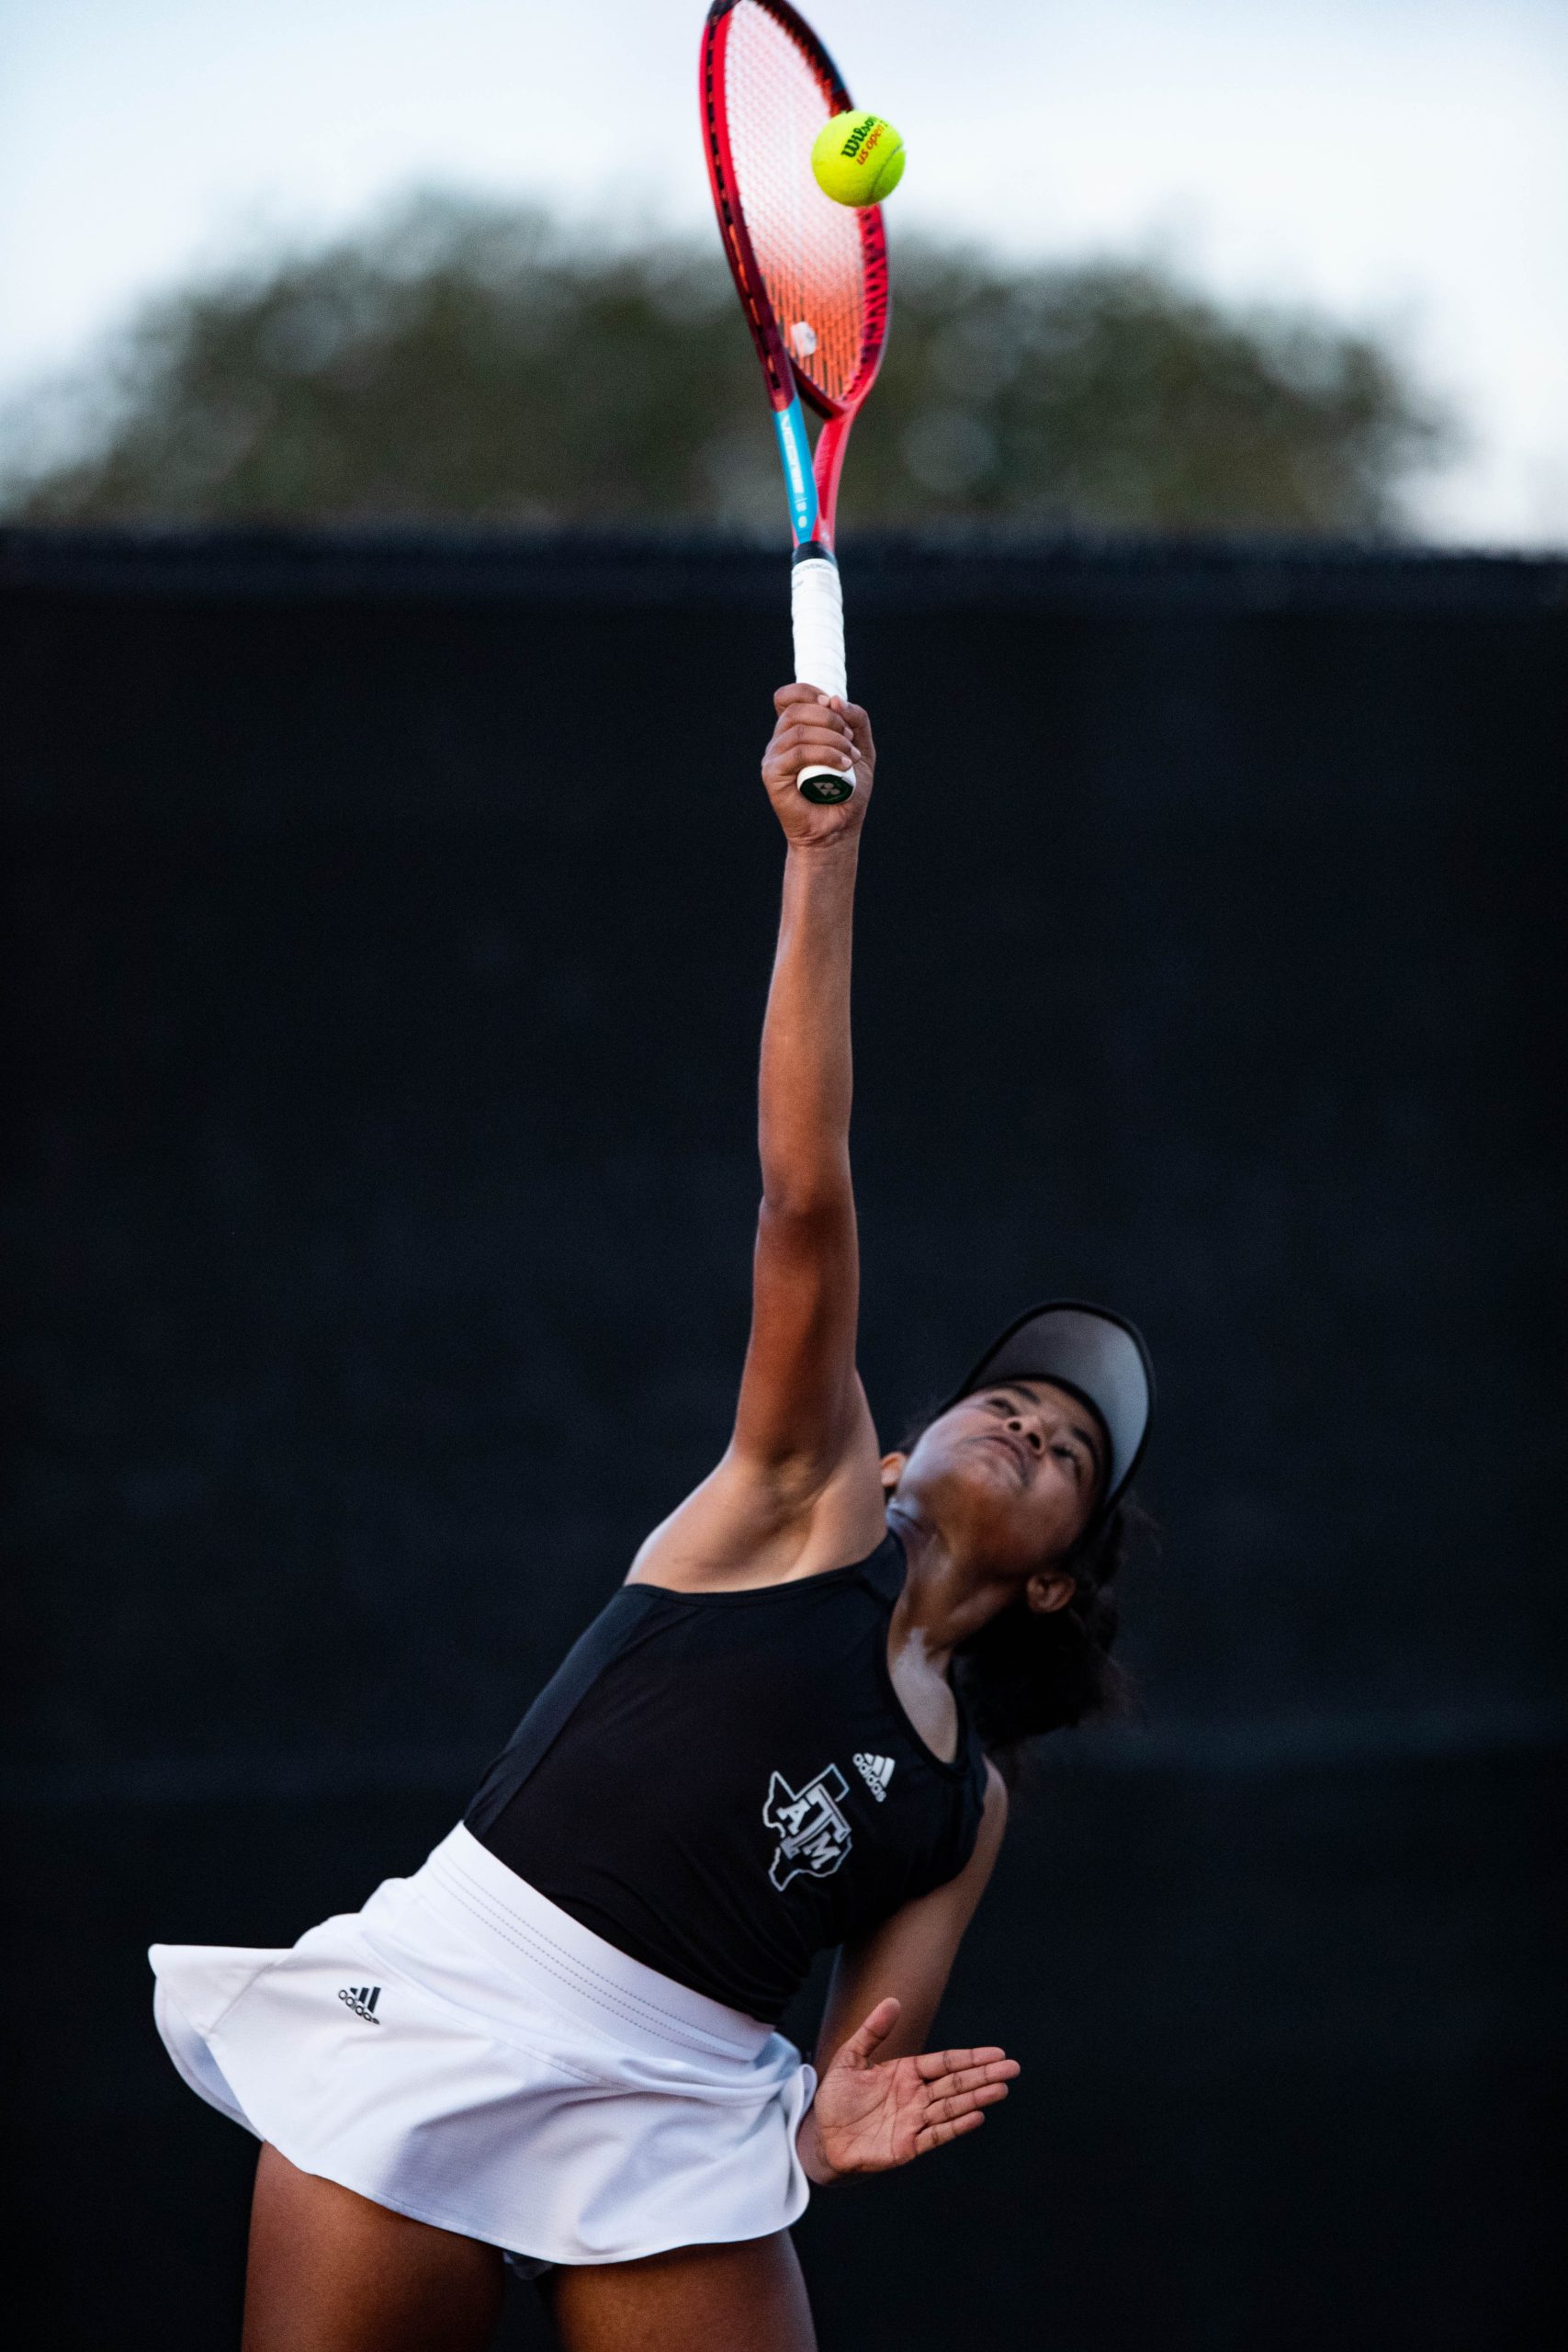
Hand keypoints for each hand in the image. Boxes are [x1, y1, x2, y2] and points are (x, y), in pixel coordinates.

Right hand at [761, 685, 875, 847]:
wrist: (838, 829)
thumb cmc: (847, 791)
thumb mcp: (861, 749)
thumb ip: (856, 721)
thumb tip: (834, 700)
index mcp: (795, 731)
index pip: (787, 697)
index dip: (809, 692)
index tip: (833, 706)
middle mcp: (780, 742)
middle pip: (796, 710)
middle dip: (830, 719)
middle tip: (850, 740)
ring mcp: (773, 758)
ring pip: (798, 731)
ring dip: (832, 739)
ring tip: (850, 758)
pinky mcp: (772, 776)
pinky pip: (796, 754)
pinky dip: (823, 754)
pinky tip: (842, 765)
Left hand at [796, 1997, 1019, 2182]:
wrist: (823, 2139)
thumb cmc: (837, 2099)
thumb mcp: (850, 2058)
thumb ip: (872, 2031)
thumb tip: (893, 2000)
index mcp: (907, 2073)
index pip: (946, 2063)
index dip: (970, 2057)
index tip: (996, 2052)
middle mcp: (917, 2096)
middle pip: (956, 2083)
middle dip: (984, 2075)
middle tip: (1013, 2068)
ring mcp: (915, 2121)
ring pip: (952, 2106)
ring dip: (977, 2098)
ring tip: (1001, 2089)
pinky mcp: (908, 2146)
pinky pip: (937, 2134)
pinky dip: (957, 2125)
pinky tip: (976, 2115)